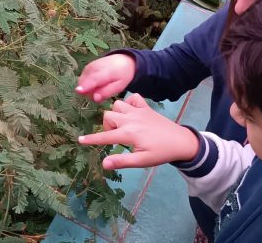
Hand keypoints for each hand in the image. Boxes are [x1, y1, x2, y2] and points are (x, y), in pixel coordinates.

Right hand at [76, 54, 135, 102]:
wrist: (122, 60)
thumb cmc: (122, 75)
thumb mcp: (119, 86)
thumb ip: (106, 92)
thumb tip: (95, 98)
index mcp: (105, 72)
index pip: (93, 80)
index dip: (85, 86)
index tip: (78, 91)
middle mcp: (94, 68)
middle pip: (84, 84)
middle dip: (90, 93)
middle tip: (101, 95)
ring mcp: (89, 66)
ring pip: (82, 83)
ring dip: (88, 89)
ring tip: (100, 88)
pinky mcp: (86, 67)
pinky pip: (82, 80)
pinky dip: (87, 84)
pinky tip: (97, 84)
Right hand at [78, 94, 200, 168]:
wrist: (181, 141)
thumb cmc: (160, 153)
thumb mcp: (142, 161)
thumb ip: (122, 161)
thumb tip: (103, 164)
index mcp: (128, 133)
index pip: (105, 136)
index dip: (91, 139)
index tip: (80, 140)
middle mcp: (130, 119)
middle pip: (108, 116)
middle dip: (107, 127)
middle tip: (115, 138)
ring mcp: (138, 111)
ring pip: (117, 104)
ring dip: (116, 114)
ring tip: (122, 125)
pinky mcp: (146, 107)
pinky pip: (133, 97)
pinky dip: (129, 102)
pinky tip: (132, 112)